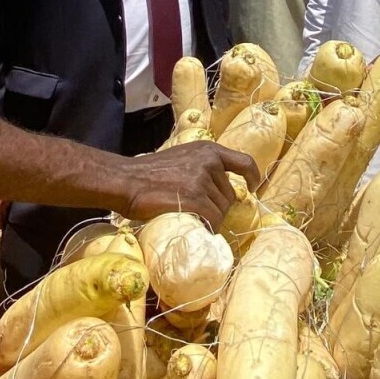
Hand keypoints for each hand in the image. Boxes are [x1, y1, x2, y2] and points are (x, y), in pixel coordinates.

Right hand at [119, 141, 260, 228]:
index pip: (244, 162)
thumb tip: (217, 188)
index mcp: (208, 150)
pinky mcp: (195, 198)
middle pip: (230, 196)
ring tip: (190, 217)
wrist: (127, 180)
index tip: (252, 187)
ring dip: (211, 219)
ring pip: (221, 211)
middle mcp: (210, 163)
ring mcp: (202, 180)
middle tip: (197, 212)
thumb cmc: (149, 172)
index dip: (252, 176)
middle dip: (217, 207)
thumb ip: (201, 167)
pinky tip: (196, 227)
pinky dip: (208, 227)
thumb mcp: (182, 158)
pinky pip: (213, 220)